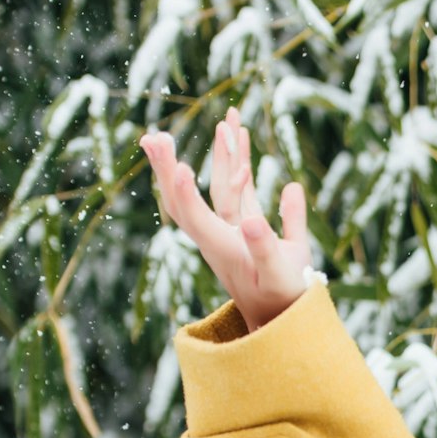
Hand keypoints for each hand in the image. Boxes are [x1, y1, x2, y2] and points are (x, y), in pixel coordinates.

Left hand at [138, 107, 313, 332]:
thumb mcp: (280, 274)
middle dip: (168, 167)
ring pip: (210, 186)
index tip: (180, 166)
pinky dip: (234, 161)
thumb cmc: (283, 299)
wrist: (282, 318)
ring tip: (217, 120)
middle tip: (153, 136)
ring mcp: (226, 229)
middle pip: (183, 198)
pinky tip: (239, 137)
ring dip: (211, 153)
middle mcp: (217, 236)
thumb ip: (268, 246)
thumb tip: (253, 221)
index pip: (194, 216)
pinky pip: (233, 187)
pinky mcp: (240, 225)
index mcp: (223, 248)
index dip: (184, 192)